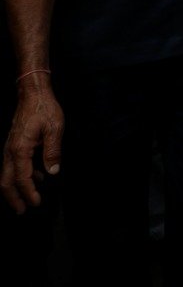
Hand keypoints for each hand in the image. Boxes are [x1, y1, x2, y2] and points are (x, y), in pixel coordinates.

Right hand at [1, 77, 62, 213]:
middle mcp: (10, 151)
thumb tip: (53, 172)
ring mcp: (9, 148)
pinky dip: (20, 176)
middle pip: (6, 181)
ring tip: (28, 199)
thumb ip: (53, 151)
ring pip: (7, 175)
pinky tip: (36, 177)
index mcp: (20, 149)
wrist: (32, 93)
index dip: (29, 192)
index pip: (22, 178)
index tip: (36, 203)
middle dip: (13, 198)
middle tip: (22, 211)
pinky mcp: (13, 145)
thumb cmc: (44, 109)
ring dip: (15, 189)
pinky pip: (13, 166)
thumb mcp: (54, 128)